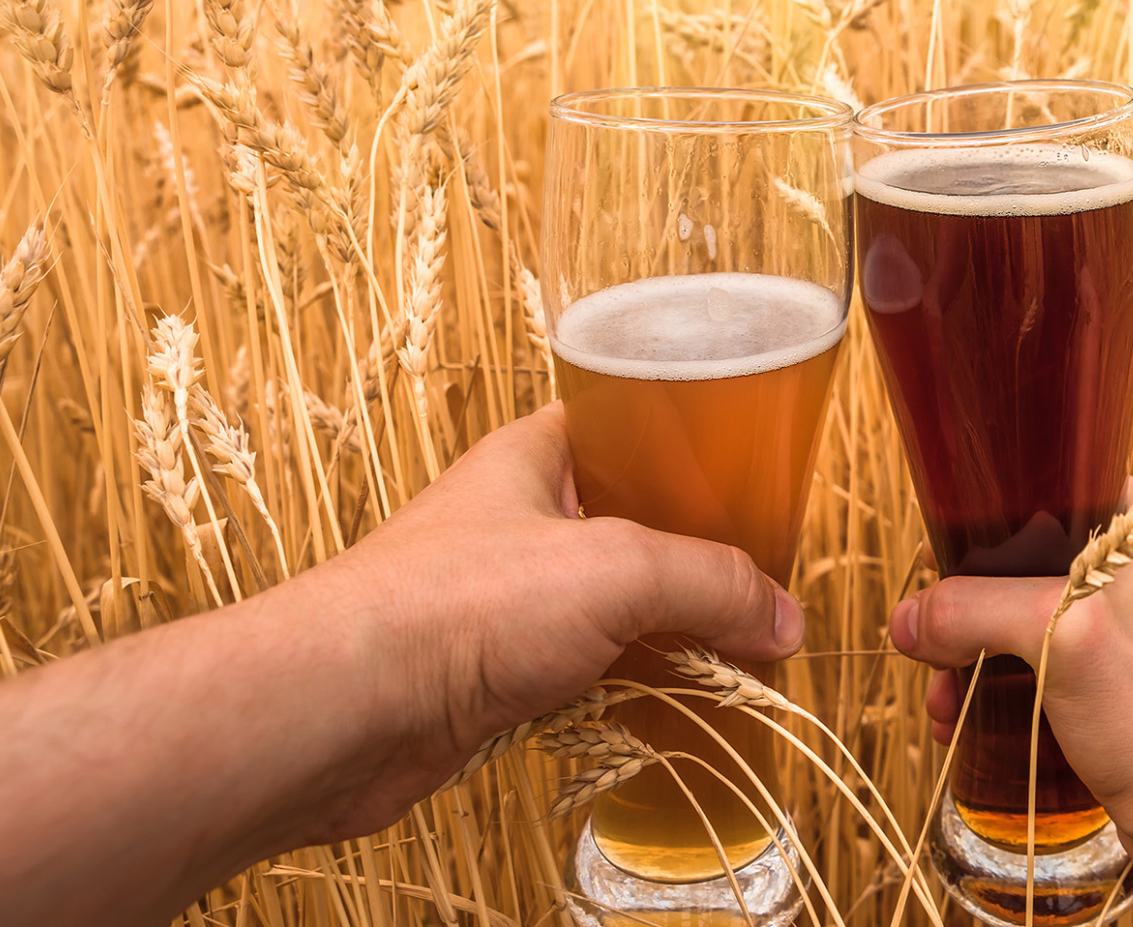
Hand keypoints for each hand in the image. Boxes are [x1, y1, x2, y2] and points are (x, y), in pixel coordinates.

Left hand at [278, 402, 803, 846]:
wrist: (349, 707)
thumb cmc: (455, 606)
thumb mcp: (615, 569)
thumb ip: (710, 583)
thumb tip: (782, 617)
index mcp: (534, 456)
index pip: (625, 424)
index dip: (689, 444)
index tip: (753, 474)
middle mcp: (515, 518)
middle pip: (627, 522)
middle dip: (692, 555)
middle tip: (762, 580)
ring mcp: (502, 598)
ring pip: (607, 604)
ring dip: (664, 629)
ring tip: (739, 648)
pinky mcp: (492, 673)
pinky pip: (581, 670)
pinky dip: (628, 686)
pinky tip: (674, 703)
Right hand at [885, 480, 1132, 885]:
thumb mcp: (1053, 634)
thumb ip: (969, 610)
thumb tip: (905, 622)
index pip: (1037, 496)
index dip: (975, 529)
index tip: (931, 567)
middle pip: (1019, 559)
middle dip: (965, 608)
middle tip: (927, 646)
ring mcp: (1129, 615)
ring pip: (1022, 611)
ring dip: (972, 651)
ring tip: (940, 700)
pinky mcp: (1118, 667)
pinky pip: (1039, 653)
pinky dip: (998, 678)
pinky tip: (961, 716)